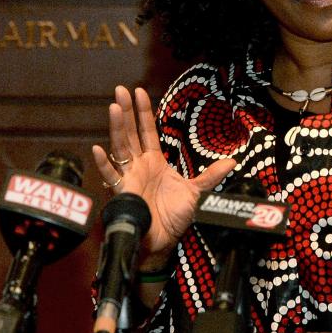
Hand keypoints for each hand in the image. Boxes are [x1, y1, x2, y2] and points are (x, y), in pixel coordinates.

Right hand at [93, 86, 235, 266]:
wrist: (162, 242)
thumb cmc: (173, 218)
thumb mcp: (196, 193)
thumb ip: (211, 176)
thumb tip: (232, 162)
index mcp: (154, 162)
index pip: (147, 132)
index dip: (143, 113)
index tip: (139, 92)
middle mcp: (139, 166)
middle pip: (130, 133)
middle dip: (126, 111)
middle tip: (121, 90)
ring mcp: (129, 177)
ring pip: (120, 147)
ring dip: (116, 128)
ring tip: (114, 107)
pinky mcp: (122, 192)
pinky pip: (111, 176)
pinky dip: (104, 164)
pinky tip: (99, 150)